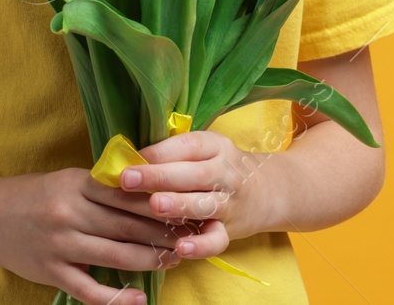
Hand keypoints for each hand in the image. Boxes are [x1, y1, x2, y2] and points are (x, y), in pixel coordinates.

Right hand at [0, 167, 199, 304]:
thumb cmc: (31, 196)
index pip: (125, 194)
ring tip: (172, 260)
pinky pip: (90, 290)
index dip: (157, 203)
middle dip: (162, 233)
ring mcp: (60, 244)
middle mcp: (68, 213)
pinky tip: (139, 298)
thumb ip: (100, 187)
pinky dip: (117, 297)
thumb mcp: (64, 180)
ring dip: (150, 260)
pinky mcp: (51, 272)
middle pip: (127, 226)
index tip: (183, 207)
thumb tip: (146, 191)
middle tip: (189, 237)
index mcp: (74, 184)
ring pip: (116, 255)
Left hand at [117, 130, 276, 247]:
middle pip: (192, 173)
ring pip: (204, 205)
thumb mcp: (203, 150)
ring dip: (179, 206)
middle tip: (127, 179)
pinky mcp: (230, 230)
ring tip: (155, 206)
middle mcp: (224, 173)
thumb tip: (124, 157)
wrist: (268, 191)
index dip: (155, 153)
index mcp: (213, 146)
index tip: (126, 159)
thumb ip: (171, 152)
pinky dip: (201, 245)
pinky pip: (217, 240)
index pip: (185, 145)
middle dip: (158, 176)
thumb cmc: (219, 166)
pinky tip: (181, 247)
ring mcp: (229, 203)